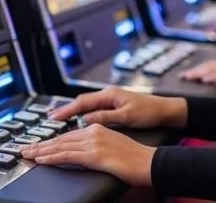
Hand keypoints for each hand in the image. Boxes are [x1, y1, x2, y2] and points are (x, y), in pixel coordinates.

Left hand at [21, 124, 154, 185]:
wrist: (147, 161)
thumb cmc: (135, 157)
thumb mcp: (114, 145)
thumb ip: (98, 145)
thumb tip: (86, 152)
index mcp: (99, 128)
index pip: (70, 135)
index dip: (53, 140)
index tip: (40, 145)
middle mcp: (94, 132)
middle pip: (62, 138)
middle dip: (42, 144)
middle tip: (26, 148)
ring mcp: (93, 143)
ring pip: (61, 145)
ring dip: (42, 150)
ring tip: (28, 154)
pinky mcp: (94, 155)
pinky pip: (67, 155)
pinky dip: (52, 157)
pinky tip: (42, 160)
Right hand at [50, 86, 186, 128]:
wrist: (165, 109)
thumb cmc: (149, 112)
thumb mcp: (127, 116)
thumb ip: (106, 117)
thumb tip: (85, 119)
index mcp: (110, 95)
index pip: (82, 102)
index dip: (67, 110)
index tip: (53, 118)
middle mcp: (108, 94)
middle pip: (81, 102)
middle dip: (65, 110)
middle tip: (50, 118)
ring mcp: (111, 99)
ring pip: (87, 104)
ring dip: (73, 111)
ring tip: (58, 119)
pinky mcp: (115, 105)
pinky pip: (94, 108)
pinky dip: (83, 113)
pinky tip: (78, 119)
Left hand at [179, 58, 215, 85]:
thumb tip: (209, 85)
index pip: (211, 66)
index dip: (198, 70)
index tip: (187, 74)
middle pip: (209, 66)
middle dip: (195, 71)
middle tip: (182, 76)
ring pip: (214, 69)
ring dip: (200, 72)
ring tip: (187, 76)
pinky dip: (215, 77)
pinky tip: (205, 80)